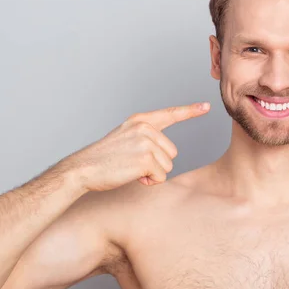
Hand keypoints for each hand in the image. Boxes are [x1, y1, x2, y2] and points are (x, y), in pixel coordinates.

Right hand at [60, 102, 210, 191]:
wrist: (82, 169)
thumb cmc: (104, 158)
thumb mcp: (125, 138)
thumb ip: (146, 137)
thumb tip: (167, 152)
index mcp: (140, 120)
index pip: (170, 114)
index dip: (190, 110)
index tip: (206, 106)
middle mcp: (145, 128)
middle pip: (172, 152)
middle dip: (157, 163)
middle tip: (132, 163)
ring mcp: (146, 142)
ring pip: (168, 165)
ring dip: (152, 173)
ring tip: (129, 168)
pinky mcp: (145, 159)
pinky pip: (161, 176)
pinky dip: (149, 181)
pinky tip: (132, 176)